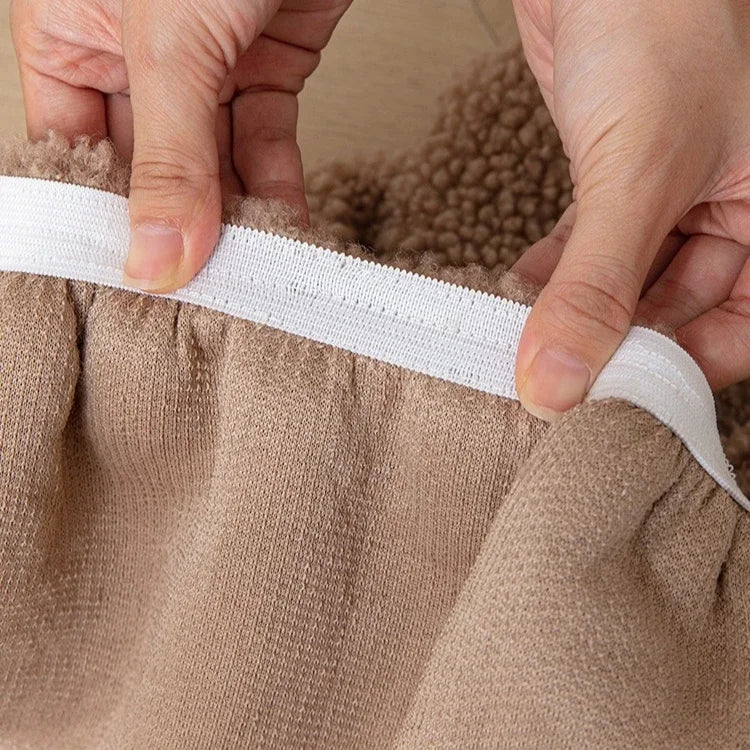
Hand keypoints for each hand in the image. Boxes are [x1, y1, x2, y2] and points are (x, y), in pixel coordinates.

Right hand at [11, 0, 350, 291]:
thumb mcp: (170, 40)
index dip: (98, 220)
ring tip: (251, 272)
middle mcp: (131, 51)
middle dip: (176, 228)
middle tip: (198, 289)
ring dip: (234, 218)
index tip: (128, 282)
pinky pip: (265, 141)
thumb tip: (155, 257)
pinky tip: (286, 229)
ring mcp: (203, 60)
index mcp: (68, 29)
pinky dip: (277, 185)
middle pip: (146, 167)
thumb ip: (168, 155)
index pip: (70, 151)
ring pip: (211, 164)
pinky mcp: (265, 62)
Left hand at [511, 0, 749, 417]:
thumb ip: (596, 286)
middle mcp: (733, 209)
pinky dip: (556, 272)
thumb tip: (558, 382)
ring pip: (628, 283)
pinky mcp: (619, 179)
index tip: (605, 398)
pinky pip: (592, 248)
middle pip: (678, 313)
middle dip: (612, 341)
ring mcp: (674, 196)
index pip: (740, 330)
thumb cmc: (660, 25)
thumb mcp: (636, 174)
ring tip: (526, 337)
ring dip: (576, 310)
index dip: (679, 368)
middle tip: (552, 373)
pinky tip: (519, 291)